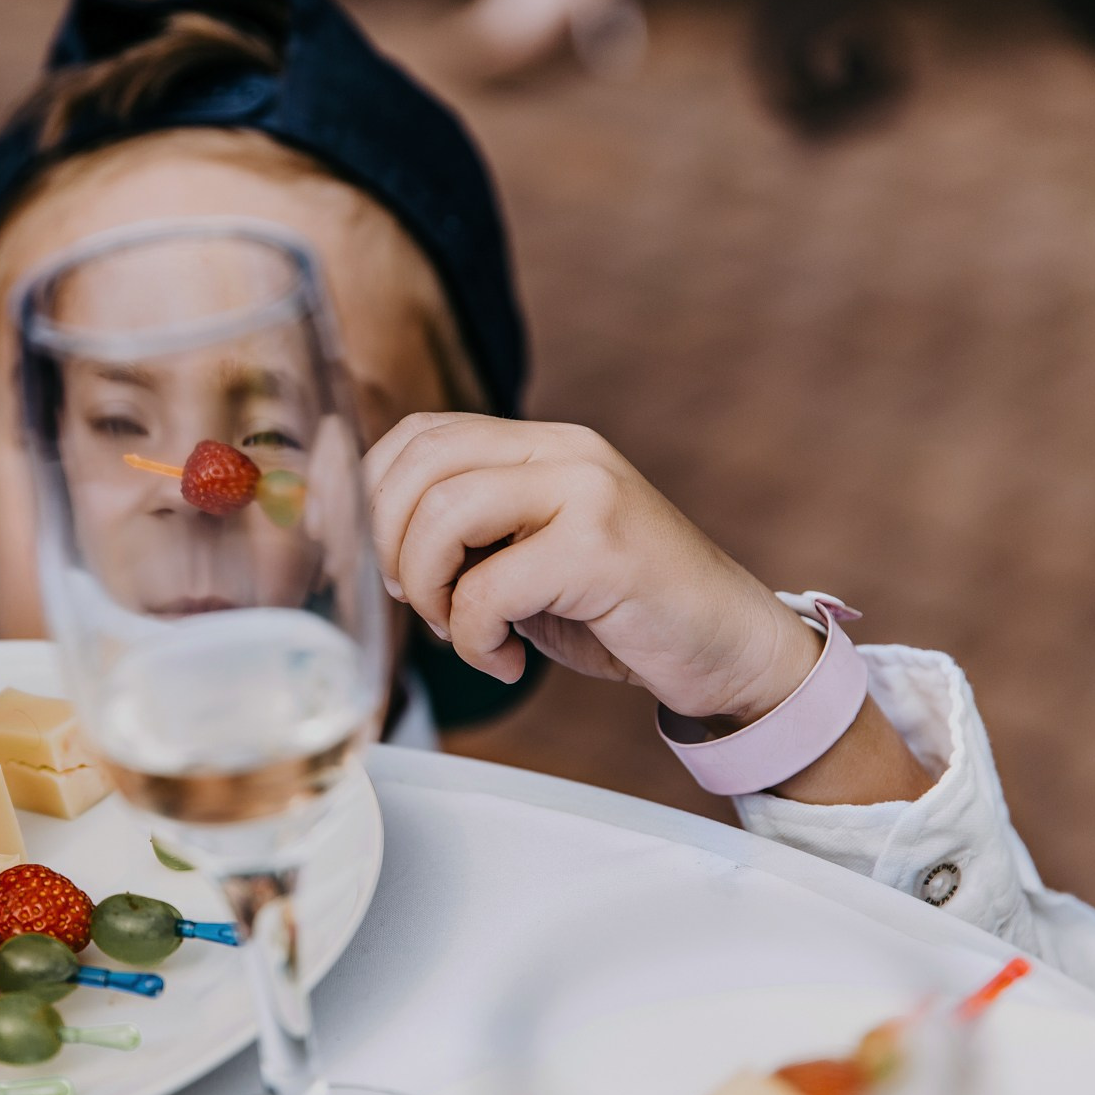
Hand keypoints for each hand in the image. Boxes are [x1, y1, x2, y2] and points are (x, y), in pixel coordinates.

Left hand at [364, 414, 821, 722]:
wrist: (727, 650)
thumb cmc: (620, 611)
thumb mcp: (530, 556)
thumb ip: (468, 533)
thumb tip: (366, 543)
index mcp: (543, 445)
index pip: (422, 435)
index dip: (371, 495)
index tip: (373, 560)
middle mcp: (565, 452)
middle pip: (421, 465)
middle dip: (390, 545)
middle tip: (414, 601)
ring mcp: (587, 493)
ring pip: (444, 516)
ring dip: (430, 592)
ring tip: (460, 632)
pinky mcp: (601, 549)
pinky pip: (488, 588)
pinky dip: (474, 639)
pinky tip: (504, 660)